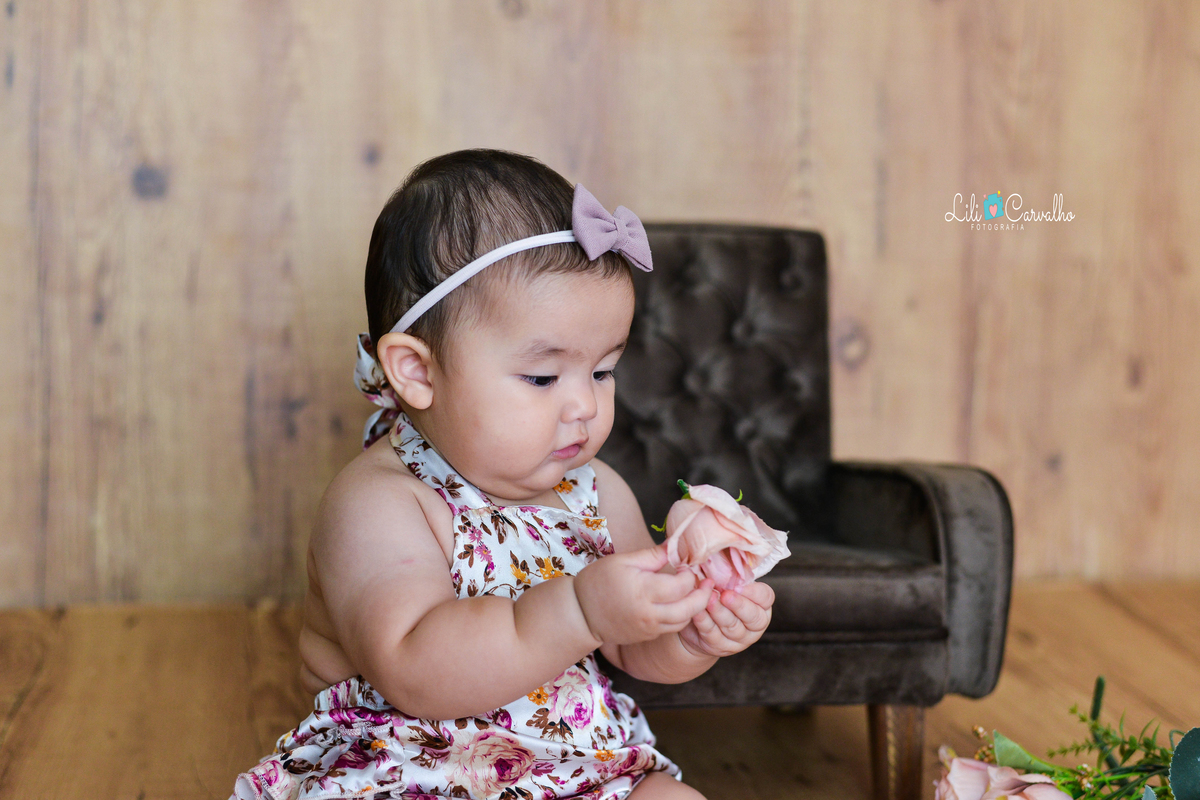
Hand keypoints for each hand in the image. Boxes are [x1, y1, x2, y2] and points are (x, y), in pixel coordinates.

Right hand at [573, 543, 714, 645]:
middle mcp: (650, 613)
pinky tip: (679, 604)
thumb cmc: (598, 581)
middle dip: (704, 595)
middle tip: (708, 582)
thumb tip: (676, 545)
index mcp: (645, 590)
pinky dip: (681, 617)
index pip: (682, 585)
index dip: (690, 574)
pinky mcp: (647, 636)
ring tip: (697, 593)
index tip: (687, 566)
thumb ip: (652, 555)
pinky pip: (671, 628)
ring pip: (684, 621)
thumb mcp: (623, 561)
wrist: (580, 614)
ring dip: (695, 608)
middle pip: (691, 608)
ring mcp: (649, 628)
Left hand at [677, 580, 773, 657]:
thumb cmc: (718, 598)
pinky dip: (704, 621)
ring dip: (719, 612)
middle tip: (726, 594)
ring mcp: (739, 639)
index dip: (754, 592)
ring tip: (709, 599)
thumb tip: (724, 555)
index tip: (739, 585)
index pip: (766, 598)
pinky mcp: (720, 647)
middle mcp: (754, 625)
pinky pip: (713, 634)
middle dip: (739, 605)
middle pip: (753, 617)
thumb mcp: (728, 585)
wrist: (699, 627)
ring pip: (732, 626)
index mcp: (761, 606)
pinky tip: (698, 611)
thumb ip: (731, 575)